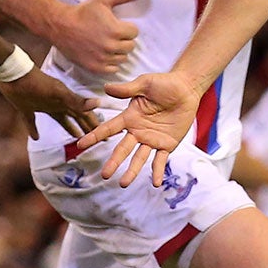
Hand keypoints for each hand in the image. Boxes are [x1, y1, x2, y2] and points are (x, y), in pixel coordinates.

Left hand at [0, 68, 105, 137]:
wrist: (13, 73)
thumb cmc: (35, 82)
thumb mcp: (58, 93)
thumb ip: (76, 100)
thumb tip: (98, 103)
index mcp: (66, 100)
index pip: (84, 114)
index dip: (94, 124)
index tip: (104, 135)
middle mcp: (57, 103)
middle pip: (75, 117)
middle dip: (85, 127)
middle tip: (94, 139)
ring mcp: (42, 105)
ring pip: (60, 119)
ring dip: (69, 127)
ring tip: (76, 138)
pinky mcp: (26, 108)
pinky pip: (32, 122)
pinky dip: (34, 130)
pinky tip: (36, 137)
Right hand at [51, 0, 146, 74]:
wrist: (61, 26)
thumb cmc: (84, 11)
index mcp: (116, 30)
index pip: (135, 33)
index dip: (127, 28)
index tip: (117, 25)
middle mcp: (111, 46)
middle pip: (131, 46)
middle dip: (124, 40)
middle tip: (112, 34)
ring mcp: (103, 58)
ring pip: (123, 58)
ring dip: (118, 52)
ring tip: (107, 43)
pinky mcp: (95, 67)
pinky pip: (113, 69)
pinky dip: (111, 63)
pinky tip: (104, 54)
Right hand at [87, 70, 203, 186]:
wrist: (186, 89)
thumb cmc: (164, 84)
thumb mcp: (144, 84)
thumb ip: (126, 89)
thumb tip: (105, 87)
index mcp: (129, 117)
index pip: (108, 128)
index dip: (94, 137)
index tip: (80, 145)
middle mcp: (138, 131)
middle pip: (122, 149)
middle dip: (113, 162)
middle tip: (104, 175)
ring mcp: (152, 139)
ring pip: (139, 158)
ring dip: (131, 171)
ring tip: (123, 183)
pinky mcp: (167, 144)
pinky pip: (160, 160)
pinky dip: (157, 172)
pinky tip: (155, 183)